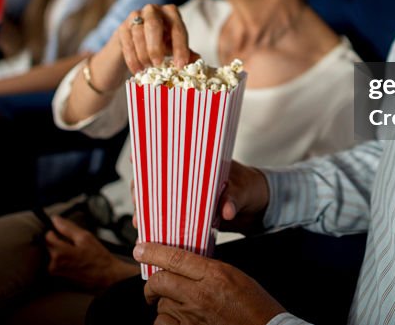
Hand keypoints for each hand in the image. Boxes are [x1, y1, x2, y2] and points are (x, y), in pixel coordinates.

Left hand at [44, 215, 138, 289]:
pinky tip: (74, 260)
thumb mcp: (85, 237)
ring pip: (52, 254)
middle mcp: (54, 264)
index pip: (47, 236)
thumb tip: (55, 219)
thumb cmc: (98, 258)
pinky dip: (63, 259)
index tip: (64, 233)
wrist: (105, 276)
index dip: (56, 232)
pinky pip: (56, 262)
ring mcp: (56, 272)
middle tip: (74, 244)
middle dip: (59, 242)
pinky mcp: (59, 277)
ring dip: (61, 251)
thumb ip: (68, 227)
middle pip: (49, 245)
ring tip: (76, 253)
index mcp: (59, 252)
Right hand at [119, 4, 197, 72]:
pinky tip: (137, 70)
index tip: (180, 65)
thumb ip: (185, 53)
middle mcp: (153, 10)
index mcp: (170, 13)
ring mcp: (135, 16)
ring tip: (148, 68)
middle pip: (153, 24)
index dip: (180, 47)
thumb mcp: (173, 48)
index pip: (177, 28)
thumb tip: (198, 61)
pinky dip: (132, 58)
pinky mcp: (122, 27)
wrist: (133, 45)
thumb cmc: (158, 45)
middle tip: (158, 64)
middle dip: (156, 46)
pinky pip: (126, 42)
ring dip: (143, 53)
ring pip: (138, 33)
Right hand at [130, 161, 267, 243]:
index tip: (137, 168)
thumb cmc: (249, 186)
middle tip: (138, 204)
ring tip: (142, 223)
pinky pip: (171, 220)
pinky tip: (154, 236)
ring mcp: (186, 198)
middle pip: (155, 182)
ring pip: (159, 202)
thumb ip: (233, 198)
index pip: (166, 157)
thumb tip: (226, 210)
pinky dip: (161, 228)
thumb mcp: (242, 189)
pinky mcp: (189, 216)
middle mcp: (186, 180)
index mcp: (196, 163)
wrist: (258, 206)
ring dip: (148, 212)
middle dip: (142, 192)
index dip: (148, 162)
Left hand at [138, 243, 284, 324]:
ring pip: (161, 305)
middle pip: (161, 281)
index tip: (140, 249)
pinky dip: (165, 323)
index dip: (153, 252)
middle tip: (152, 288)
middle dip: (152, 284)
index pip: (175, 257)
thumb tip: (183, 266)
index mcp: (214, 273)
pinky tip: (175, 321)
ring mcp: (194, 316)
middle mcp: (201, 294)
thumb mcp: (234, 276)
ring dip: (163, 306)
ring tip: (173, 308)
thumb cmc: (254, 305)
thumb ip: (208, 270)